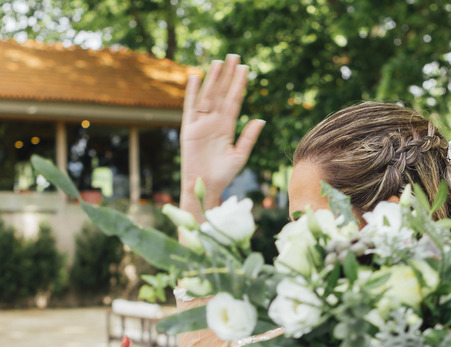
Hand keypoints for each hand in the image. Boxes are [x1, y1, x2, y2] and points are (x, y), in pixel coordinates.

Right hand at [181, 54, 265, 215]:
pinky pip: (190, 107)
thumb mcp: (240, 155)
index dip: (239, 85)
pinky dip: (192, 93)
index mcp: (227, 127)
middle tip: (234, 56)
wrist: (205, 186)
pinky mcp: (189, 129)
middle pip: (222, 93)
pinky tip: (196, 78)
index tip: (245, 68)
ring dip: (213, 79)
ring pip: (208, 96)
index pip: (234, 100)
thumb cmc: (223, 174)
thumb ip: (249, 137)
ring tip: (218, 62)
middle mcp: (214, 122)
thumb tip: (261, 119)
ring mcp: (201, 124)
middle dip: (227, 75)